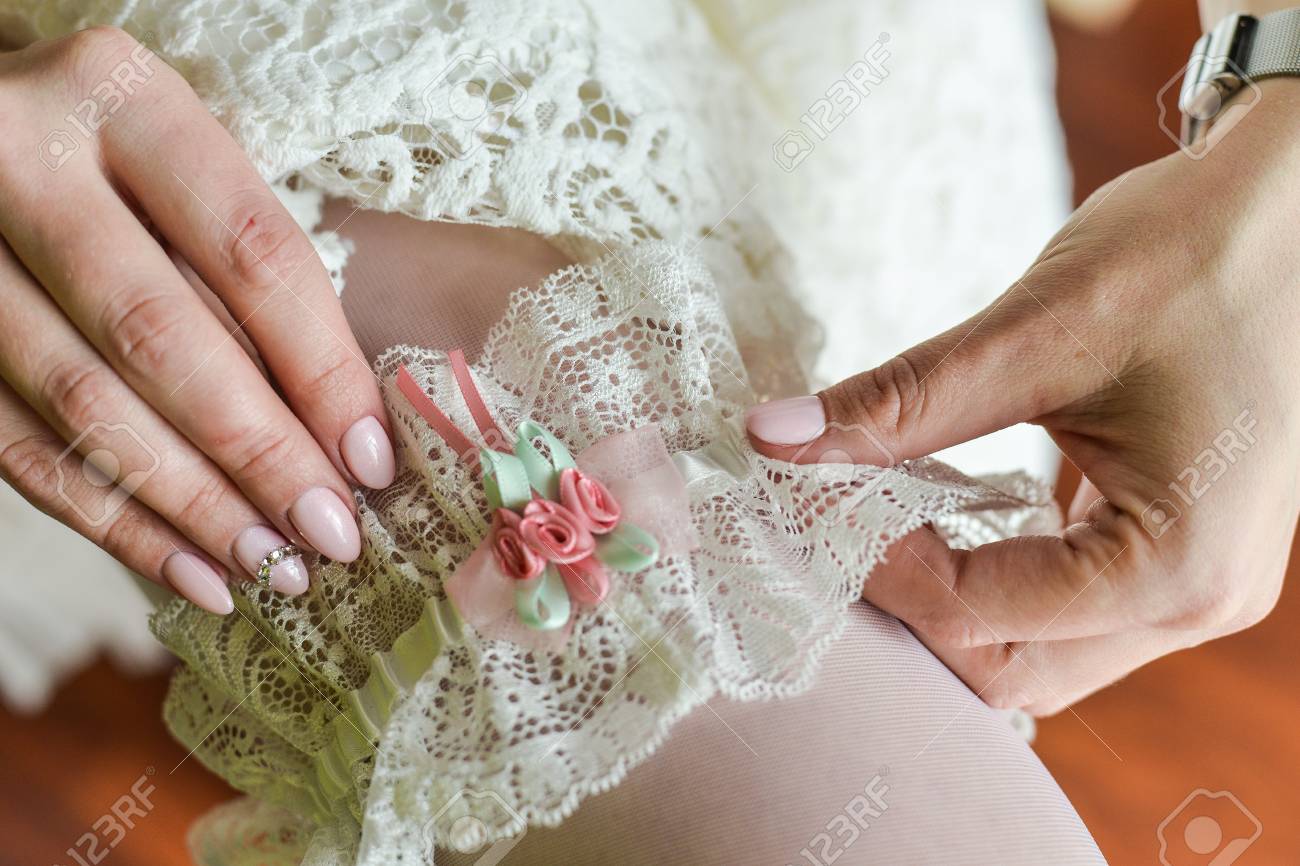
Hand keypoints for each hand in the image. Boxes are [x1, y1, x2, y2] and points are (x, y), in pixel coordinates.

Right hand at [0, 28, 395, 613]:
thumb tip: (348, 433)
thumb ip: (247, 265)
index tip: (369, 461)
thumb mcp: (187, 163)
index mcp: (121, 98)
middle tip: (329, 536)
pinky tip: (191, 573)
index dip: (321, 370)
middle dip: (260, 456)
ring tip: (271, 568)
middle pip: (164, 338)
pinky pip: (21, 451)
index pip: (252, 254)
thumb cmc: (114, 155)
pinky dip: (115, 524)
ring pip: (84, 406)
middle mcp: (23, 159)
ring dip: (192, 507)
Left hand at [746, 79, 1299, 713]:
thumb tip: (772, 438)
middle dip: (905, 606)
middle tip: (828, 520)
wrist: (1296, 210)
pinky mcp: (1172, 556)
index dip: (876, 565)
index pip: (979, 615)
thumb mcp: (1035, 331)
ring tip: (868, 515)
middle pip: (1005, 668)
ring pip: (1029, 651)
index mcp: (1178, 564)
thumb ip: (901, 401)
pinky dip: (982, 575)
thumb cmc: (1193, 253)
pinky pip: (1056, 608)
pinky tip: (930, 511)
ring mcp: (1193, 588)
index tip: (805, 497)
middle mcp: (1198, 602)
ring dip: (940, 599)